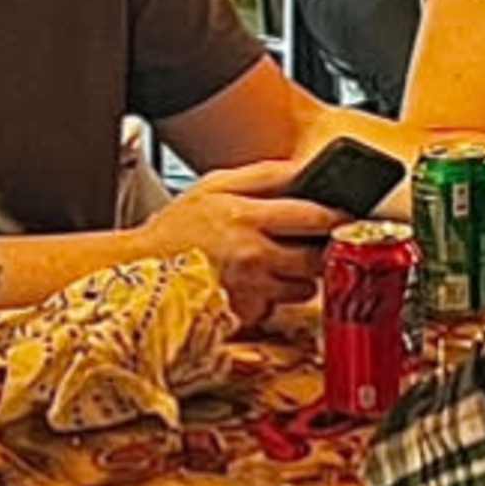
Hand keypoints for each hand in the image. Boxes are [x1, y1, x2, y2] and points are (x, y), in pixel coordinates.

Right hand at [149, 161, 344, 329]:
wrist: (138, 269)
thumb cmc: (177, 227)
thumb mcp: (214, 185)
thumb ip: (263, 175)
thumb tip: (304, 169)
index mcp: (247, 217)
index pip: (314, 217)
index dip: (338, 217)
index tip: (346, 216)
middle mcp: (252, 257)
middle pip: (317, 258)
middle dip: (323, 251)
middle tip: (318, 243)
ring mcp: (250, 291)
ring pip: (304, 288)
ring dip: (301, 277)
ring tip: (280, 263)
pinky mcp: (245, 316)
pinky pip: (279, 308)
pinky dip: (277, 298)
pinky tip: (260, 284)